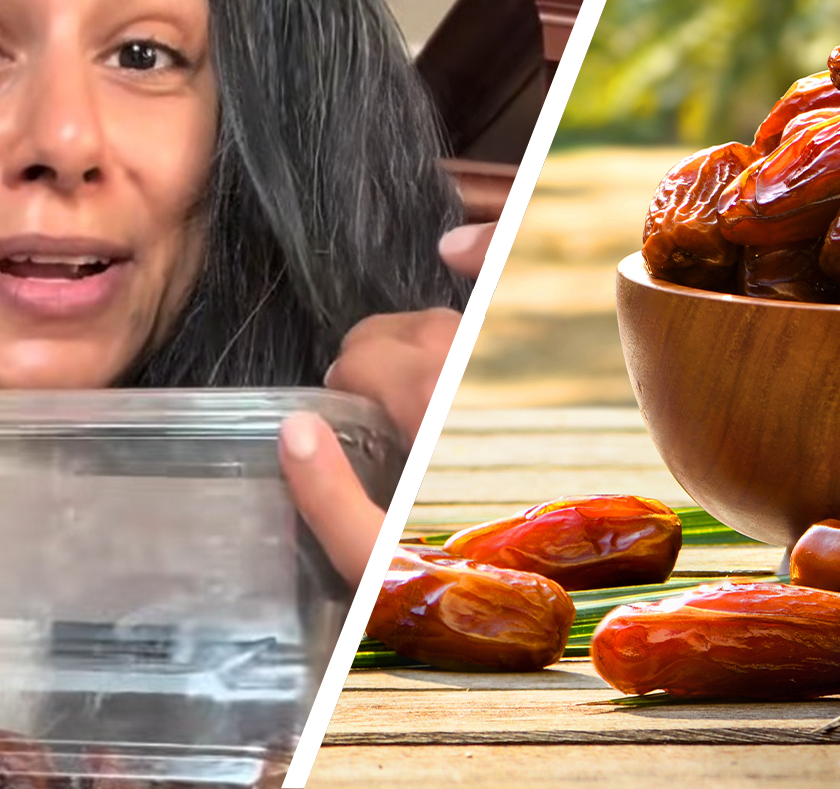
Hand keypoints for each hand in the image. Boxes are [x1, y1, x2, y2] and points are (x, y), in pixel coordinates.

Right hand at [277, 222, 497, 582]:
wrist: (545, 589)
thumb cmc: (455, 582)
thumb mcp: (378, 569)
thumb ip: (329, 503)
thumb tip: (295, 432)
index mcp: (427, 406)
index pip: (362, 357)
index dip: (342, 386)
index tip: (337, 418)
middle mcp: (464, 368)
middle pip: (395, 333)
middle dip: (371, 364)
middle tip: (366, 411)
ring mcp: (497, 363)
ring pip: (436, 322)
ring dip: (410, 343)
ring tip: (403, 388)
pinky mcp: (516, 370)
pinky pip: (496, 278)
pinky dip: (480, 251)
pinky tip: (455, 250)